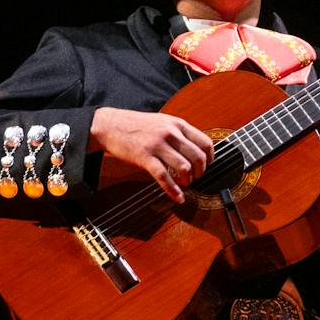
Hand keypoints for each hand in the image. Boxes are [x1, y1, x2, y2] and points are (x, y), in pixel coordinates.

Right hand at [91, 107, 213, 203]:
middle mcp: (171, 133)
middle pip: (198, 157)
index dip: (210, 158)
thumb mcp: (163, 121)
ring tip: (184, 183)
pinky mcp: (144, 157)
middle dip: (200, 172)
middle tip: (195, 178)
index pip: (205, 142)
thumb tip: (196, 149)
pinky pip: (164, 177)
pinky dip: (173, 190)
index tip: (207, 166)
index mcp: (178, 124)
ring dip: (188, 180)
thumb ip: (179, 133)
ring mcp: (157, 145)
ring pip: (184, 167)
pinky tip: (178, 197)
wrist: (109, 125)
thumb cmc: (137, 125)